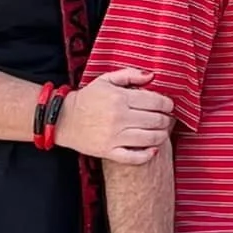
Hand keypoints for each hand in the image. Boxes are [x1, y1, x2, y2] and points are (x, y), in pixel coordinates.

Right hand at [56, 69, 172, 163]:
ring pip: (149, 139)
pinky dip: (147, 154)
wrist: (64, 119)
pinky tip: (153, 149)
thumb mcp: (107, 79)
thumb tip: (152, 76)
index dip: (167, 104)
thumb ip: (130, 75)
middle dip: (166, 120)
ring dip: (162, 136)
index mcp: (120, 98)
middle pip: (155, 121)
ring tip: (163, 132)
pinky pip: (134, 157)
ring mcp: (114, 137)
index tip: (169, 106)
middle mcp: (119, 118)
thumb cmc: (88, 98)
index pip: (155, 101)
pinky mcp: (109, 152)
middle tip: (167, 119)